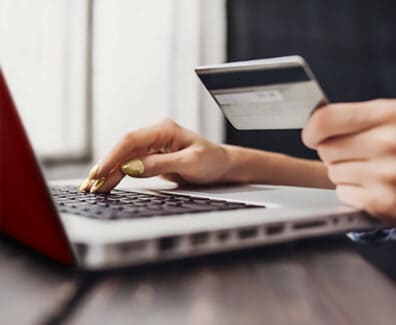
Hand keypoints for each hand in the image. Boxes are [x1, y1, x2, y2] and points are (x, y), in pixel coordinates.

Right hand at [80, 119, 233, 192]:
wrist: (222, 166)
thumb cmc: (212, 161)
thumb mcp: (190, 163)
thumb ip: (160, 164)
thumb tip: (131, 168)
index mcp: (164, 130)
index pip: (131, 140)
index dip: (113, 156)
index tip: (100, 171)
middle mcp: (156, 135)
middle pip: (124, 150)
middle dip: (106, 167)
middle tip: (92, 186)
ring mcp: (153, 146)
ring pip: (125, 158)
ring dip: (109, 172)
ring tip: (94, 188)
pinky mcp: (153, 157)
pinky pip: (131, 165)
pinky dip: (119, 174)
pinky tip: (108, 183)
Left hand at [302, 99, 395, 218]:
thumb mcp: (395, 117)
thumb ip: (360, 117)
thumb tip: (317, 124)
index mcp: (388, 115)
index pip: (325, 120)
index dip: (313, 129)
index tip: (314, 134)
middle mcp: (387, 144)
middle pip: (325, 150)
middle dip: (336, 152)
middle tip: (359, 152)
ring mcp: (386, 176)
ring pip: (333, 173)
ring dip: (346, 173)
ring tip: (375, 169)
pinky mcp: (384, 204)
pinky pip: (343, 194)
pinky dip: (354, 193)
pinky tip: (377, 186)